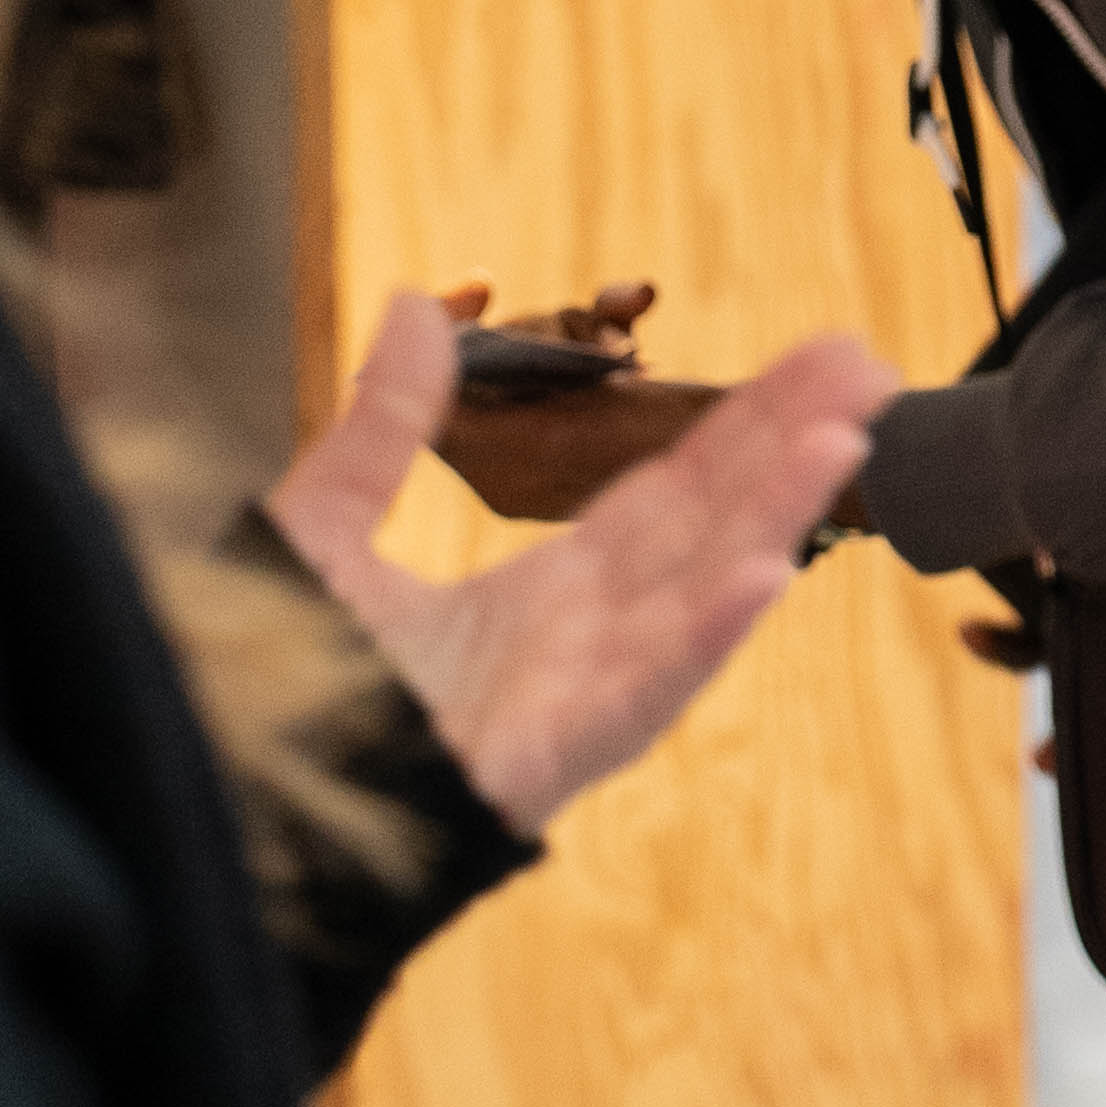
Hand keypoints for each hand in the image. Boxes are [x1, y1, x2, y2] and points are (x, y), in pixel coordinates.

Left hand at [264, 290, 896, 834]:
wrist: (234, 804)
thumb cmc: (283, 699)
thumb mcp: (329, 525)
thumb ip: (384, 422)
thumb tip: (415, 302)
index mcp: (542, 599)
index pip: (669, 496)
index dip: (743, 429)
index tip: (816, 363)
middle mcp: (581, 644)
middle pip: (708, 528)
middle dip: (788, 450)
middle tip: (872, 370)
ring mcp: (576, 701)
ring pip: (698, 595)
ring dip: (774, 519)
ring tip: (842, 440)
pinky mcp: (550, 754)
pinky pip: (644, 691)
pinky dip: (704, 634)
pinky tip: (764, 575)